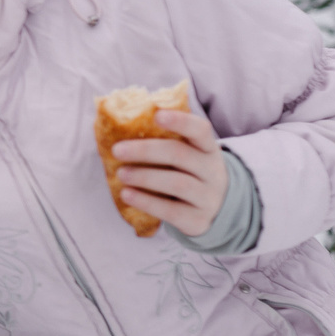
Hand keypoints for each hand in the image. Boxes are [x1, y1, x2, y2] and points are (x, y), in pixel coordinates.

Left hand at [111, 108, 228, 238]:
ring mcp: (208, 197)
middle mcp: (213, 171)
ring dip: (145, 177)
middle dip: (146, 150)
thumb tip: (121, 126)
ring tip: (121, 173)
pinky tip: (126, 194)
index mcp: (208, 149)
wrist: (217, 211)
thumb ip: (167, 142)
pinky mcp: (197, 220)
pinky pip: (171, 211)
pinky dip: (146, 202)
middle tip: (117, 150)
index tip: (156, 115)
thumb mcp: (189, 156)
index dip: (181, 121)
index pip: (201, 130)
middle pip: (181, 155)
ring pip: (177, 184)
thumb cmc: (190, 175)